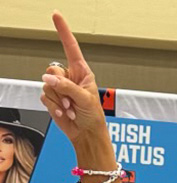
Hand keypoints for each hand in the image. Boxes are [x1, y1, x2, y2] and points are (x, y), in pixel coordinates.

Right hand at [40, 12, 105, 141]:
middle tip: (71, 101)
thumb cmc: (93, 116)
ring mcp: (59, 88)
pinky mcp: (52, 99)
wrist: (87, 134)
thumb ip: (67, 87)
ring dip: (59, 100)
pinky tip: (64, 112)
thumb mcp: (85, 98)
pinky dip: (54, 107)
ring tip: (71, 108)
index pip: (70, 47)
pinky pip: (45, 97)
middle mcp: (69, 77)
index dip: (63, 30)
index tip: (56, 15)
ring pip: (47, 85)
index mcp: (81, 71)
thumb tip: (48, 79)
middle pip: (53, 70)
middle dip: (60, 87)